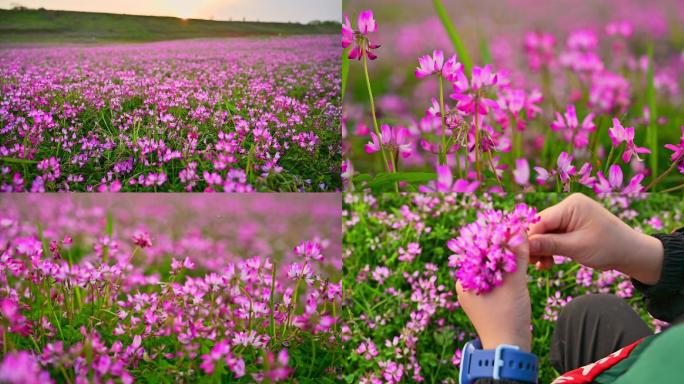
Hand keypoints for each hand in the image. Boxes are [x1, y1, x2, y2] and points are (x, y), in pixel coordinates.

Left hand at [456, 240, 531, 351]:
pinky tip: (520, 262)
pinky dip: (507, 269)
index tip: (509, 223)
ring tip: (521, 243)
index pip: (477, 249)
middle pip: (484, 257)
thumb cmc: (507, 318)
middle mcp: (467, 284)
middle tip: (518, 230)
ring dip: (505, 256)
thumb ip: (516, 256)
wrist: (508, 349)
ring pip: (491, 267)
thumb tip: (519, 230)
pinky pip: (496, 278)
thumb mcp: (515, 284)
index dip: (493, 234)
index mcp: (465, 280)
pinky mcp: (488, 299)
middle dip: (500, 244)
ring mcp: (477, 293)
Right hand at [527, 193, 663, 284]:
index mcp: (571, 205)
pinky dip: (549, 250)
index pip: (541, 220)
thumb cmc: (608, 247)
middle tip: (531, 264)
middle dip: (535, 246)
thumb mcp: (577, 247)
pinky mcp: (570, 227)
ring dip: (541, 250)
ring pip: (545, 233)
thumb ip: (549, 244)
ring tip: (543, 266)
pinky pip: (553, 237)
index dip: (528, 237)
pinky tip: (548, 263)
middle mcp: (568, 207)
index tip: (518, 254)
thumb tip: (524, 245)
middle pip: (540, 226)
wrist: (631, 253)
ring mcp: (569, 216)